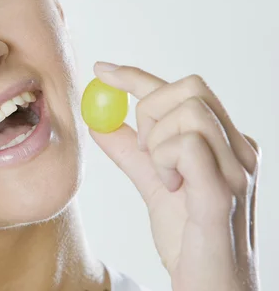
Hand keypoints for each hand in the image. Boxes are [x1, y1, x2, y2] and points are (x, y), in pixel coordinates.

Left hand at [89, 63, 259, 290]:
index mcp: (224, 142)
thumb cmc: (188, 236)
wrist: (209, 286)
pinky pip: (190, 147)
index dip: (138, 75)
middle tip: (147, 151)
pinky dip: (166, 160)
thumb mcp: (153, 183)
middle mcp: (239, 149)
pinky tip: (171, 187)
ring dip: (159, 142)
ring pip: (189, 112)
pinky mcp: (224, 195)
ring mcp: (237, 170)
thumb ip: (131, 153)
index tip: (102, 69)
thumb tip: (99, 122)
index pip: (182, 90)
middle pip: (190, 89)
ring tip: (165, 179)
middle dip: (151, 112)